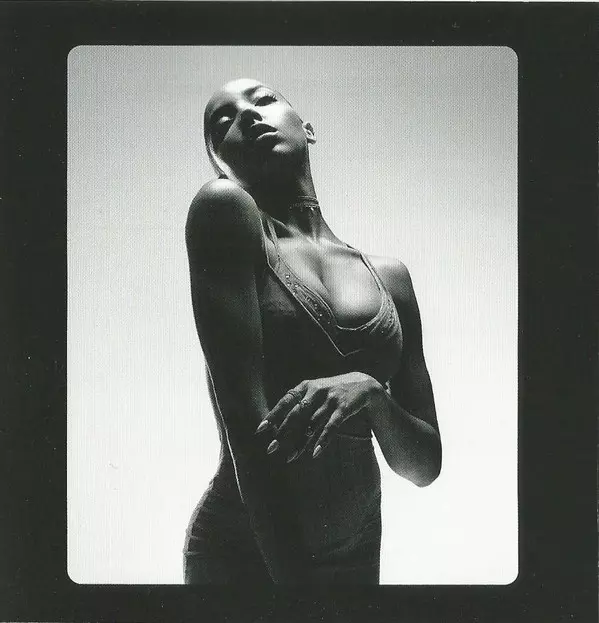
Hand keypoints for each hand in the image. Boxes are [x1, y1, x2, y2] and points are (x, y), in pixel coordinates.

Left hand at [255, 372, 383, 461]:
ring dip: (300, 443)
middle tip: (271, 449)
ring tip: (290, 458)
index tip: (260, 430)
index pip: (285, 401)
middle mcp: (315, 391)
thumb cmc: (331, 393)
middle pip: (296, 414)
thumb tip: (278, 429)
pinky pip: (330, 427)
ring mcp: (330, 399)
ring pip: (311, 424)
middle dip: (282, 433)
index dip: (273, 416)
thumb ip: (298, 406)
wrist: (363, 384)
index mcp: (305, 386)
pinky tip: (314, 453)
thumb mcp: (313, 393)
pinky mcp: (343, 408)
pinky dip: (322, 441)